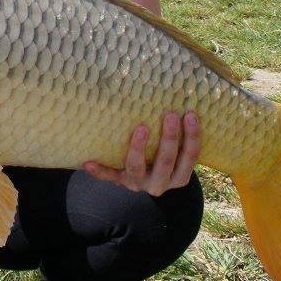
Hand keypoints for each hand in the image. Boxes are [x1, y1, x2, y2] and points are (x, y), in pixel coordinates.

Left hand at [83, 111, 199, 195]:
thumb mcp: (177, 154)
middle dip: (170, 138)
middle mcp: (160, 184)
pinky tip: (88, 163)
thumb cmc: (165, 158)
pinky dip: (99, 171)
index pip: (190, 157)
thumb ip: (180, 136)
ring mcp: (138, 183)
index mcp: (179, 176)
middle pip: (166, 161)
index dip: (192, 136)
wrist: (147, 183)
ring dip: (138, 148)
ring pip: (137, 167)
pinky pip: (109, 176)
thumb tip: (179, 96)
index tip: (190, 114)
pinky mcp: (120, 181)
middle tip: (170, 115)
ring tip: (141, 128)